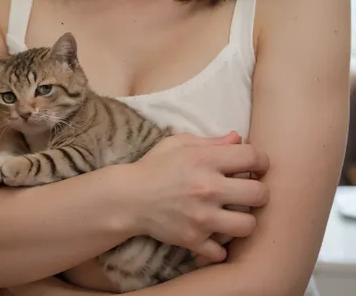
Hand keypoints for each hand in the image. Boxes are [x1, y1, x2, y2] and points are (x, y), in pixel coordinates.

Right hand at [129, 131, 268, 262]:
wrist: (128, 198)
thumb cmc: (154, 166)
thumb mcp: (179, 143)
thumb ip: (211, 141)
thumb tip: (238, 138)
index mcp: (205, 160)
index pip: (252, 157)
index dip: (261, 160)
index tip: (257, 165)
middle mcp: (207, 188)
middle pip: (259, 194)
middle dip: (259, 192)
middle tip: (250, 192)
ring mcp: (202, 217)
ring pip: (248, 226)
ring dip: (244, 220)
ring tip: (235, 215)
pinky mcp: (193, 240)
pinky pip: (222, 251)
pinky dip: (220, 246)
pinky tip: (214, 234)